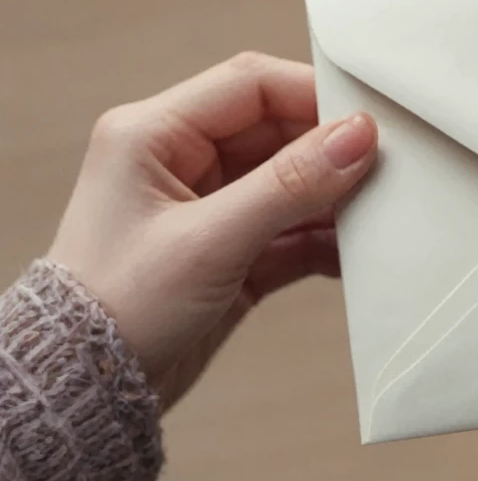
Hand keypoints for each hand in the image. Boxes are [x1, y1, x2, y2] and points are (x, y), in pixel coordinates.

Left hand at [48, 52, 377, 408]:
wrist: (87, 394)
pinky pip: (293, 230)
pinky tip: (354, 255)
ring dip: (335, 200)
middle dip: (332, 152)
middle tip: (387, 170)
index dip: (314, 96)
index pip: (251, 86)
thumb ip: (288, 185)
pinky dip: (325, 240)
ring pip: (293, 182)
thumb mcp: (209, 242)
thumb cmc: (117, 310)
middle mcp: (180, 162)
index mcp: (152, 135)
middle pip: (280, 132)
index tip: (369, 122)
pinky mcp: (232, 252)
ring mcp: (209, 208)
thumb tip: (356, 136)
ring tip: (378, 217)